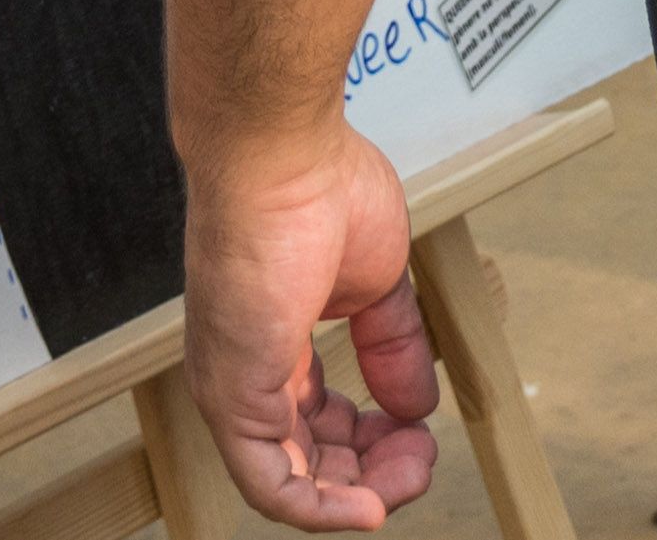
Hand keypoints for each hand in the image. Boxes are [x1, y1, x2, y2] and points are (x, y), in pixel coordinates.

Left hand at [182, 123, 437, 529]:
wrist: (281, 153)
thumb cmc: (316, 185)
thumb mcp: (377, 282)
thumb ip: (393, 346)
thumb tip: (417, 404)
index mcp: (274, 342)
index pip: (318, 422)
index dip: (375, 440)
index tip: (421, 432)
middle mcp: (246, 371)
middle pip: (311, 460)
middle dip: (377, 471)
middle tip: (424, 458)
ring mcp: (234, 386)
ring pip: (293, 483)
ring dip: (361, 492)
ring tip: (409, 476)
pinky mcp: (233, 395)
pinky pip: (271, 486)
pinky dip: (321, 510)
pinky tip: (368, 506)